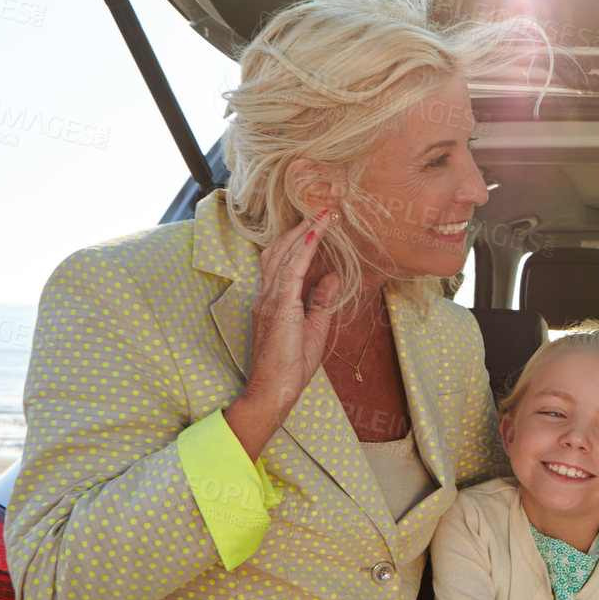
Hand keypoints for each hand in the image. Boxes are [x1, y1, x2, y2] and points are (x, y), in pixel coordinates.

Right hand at [224, 210, 338, 457]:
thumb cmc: (290, 367)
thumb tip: (332, 277)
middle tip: (324, 207)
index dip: (300, 239)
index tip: (320, 222)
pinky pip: (290, 270)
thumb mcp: (313, 329)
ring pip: (284, 254)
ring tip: (325, 213)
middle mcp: (267, 295)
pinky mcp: (278, 307)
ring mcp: (269, 299)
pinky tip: (316, 233)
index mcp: (273, 300)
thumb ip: (320, 302)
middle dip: (301, 227)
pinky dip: (304, 248)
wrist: (273, 392)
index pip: (284, 260)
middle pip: (280, 250)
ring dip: (305, 231)